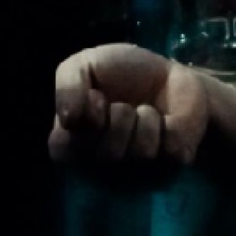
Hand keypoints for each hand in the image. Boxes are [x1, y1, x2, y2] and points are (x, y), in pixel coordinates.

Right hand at [50, 43, 209, 168]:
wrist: (170, 71)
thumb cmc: (122, 73)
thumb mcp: (85, 65)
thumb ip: (67, 86)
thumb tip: (68, 118)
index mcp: (73, 146)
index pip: (63, 149)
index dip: (84, 118)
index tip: (97, 97)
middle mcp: (103, 168)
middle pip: (106, 155)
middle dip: (119, 116)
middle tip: (126, 105)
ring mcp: (139, 171)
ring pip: (141, 152)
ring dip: (147, 118)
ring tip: (147, 111)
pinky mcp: (173, 165)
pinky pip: (171, 150)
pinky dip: (173, 125)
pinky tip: (168, 121)